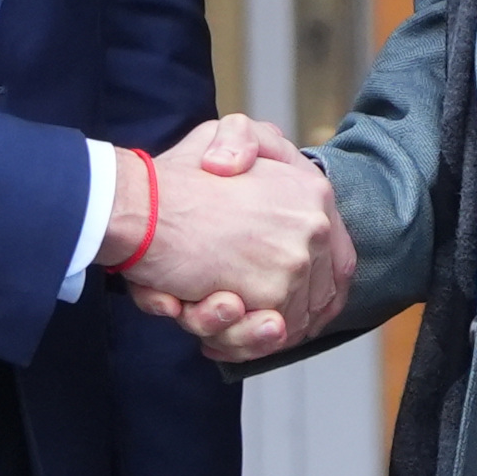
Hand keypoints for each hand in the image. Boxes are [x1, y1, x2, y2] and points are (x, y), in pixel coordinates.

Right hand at [105, 115, 348, 360]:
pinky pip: (260, 336)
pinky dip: (232, 339)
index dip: (318, 290)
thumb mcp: (224, 136)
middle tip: (229, 311)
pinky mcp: (268, 294)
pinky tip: (200, 316)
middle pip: (313, 298)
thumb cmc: (174, 176)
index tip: (290, 306)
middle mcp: (314, 228)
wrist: (137, 206)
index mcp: (312, 193)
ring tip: (208, 307)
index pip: (338, 261)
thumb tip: (244, 167)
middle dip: (271, 315)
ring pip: (283, 321)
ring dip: (242, 329)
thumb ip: (252, 144)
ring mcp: (294, 263)